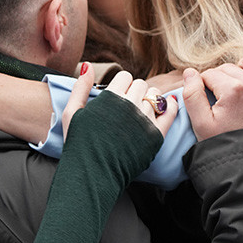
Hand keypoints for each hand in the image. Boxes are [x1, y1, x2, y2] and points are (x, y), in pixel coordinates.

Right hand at [63, 68, 177, 139]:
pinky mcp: (156, 135)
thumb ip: (80, 87)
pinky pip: (170, 111)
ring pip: (156, 96)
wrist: (92, 175)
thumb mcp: (71, 113)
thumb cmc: (78, 144)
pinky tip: (166, 106)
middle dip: (135, 91)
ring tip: (139, 111)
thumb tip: (87, 66)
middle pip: (142, 85)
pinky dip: (170, 106)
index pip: (126, 77)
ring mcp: (145, 120)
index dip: (121, 85)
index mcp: (111, 98)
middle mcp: (130, 105)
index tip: (117, 96)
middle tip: (127, 105)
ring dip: (149, 100)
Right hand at [182, 51, 242, 139]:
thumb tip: (189, 73)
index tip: (203, 96)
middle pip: (231, 68)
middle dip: (220, 78)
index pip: (210, 74)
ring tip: (238, 79)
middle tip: (217, 96)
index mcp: (233, 90)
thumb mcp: (201, 124)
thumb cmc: (225, 148)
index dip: (202, 84)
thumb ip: (192, 95)